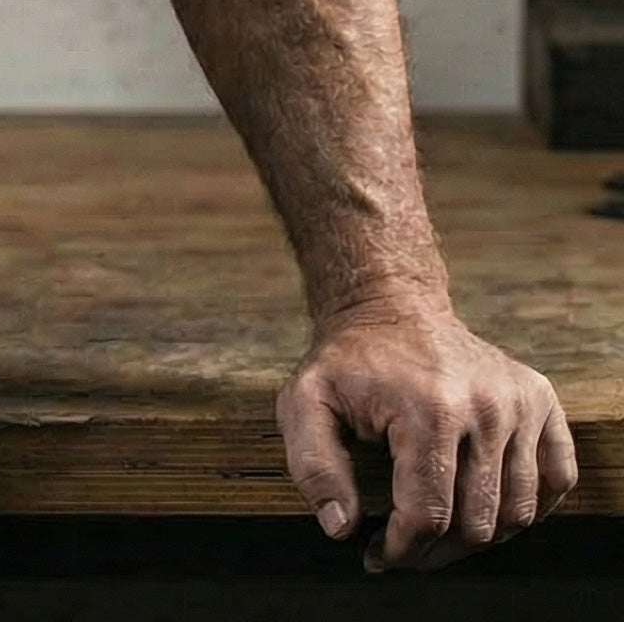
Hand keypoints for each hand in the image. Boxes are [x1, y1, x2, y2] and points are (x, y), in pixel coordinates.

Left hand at [276, 301, 578, 571]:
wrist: (391, 305)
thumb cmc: (347, 362)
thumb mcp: (304, 401)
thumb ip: (313, 465)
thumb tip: (340, 528)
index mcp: (427, 408)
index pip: (428, 515)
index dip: (400, 549)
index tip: (376, 556)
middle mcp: (485, 406)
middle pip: (477, 524)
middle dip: (435, 551)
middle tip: (405, 548)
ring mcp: (519, 402)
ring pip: (518, 513)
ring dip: (478, 537)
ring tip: (438, 532)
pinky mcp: (540, 400)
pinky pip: (556, 480)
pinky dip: (527, 507)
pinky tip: (486, 507)